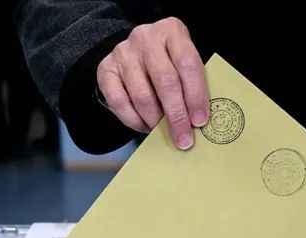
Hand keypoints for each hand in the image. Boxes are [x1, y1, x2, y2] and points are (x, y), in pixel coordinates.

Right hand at [96, 17, 208, 149]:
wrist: (136, 53)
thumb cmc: (168, 62)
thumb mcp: (183, 63)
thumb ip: (191, 84)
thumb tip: (197, 121)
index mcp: (172, 31)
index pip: (187, 64)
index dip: (195, 95)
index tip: (199, 121)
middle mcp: (145, 37)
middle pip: (165, 81)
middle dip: (177, 115)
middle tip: (184, 139)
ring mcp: (123, 52)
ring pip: (142, 95)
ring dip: (155, 121)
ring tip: (165, 133)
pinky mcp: (106, 69)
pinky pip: (119, 102)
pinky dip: (134, 120)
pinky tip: (145, 127)